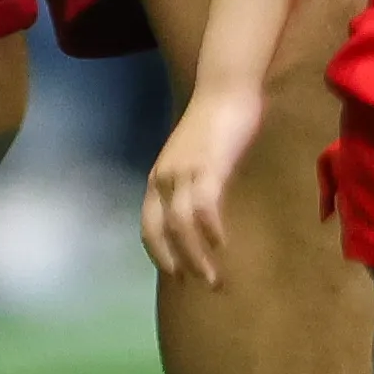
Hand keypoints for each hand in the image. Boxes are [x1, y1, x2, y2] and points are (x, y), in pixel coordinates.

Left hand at [142, 86, 267, 287]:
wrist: (225, 89)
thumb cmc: (215, 124)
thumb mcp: (195, 161)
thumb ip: (192, 185)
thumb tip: (200, 215)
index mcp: (158, 178)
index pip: (148, 227)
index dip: (160, 254)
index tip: (176, 275)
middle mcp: (164, 178)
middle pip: (161, 232)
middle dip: (179, 263)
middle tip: (199, 284)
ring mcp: (183, 172)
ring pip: (181, 226)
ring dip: (197, 257)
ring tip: (214, 278)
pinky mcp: (207, 167)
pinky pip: (204, 207)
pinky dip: (211, 230)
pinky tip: (223, 244)